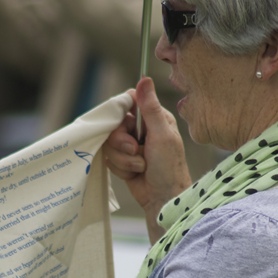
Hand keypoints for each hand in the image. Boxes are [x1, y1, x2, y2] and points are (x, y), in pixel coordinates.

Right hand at [104, 77, 190, 239]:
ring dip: (123, 158)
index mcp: (154, 117)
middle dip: (122, 142)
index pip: (128, 101)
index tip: (126, 124)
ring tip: (140, 167)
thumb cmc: (168, 168)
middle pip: (114, 123)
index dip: (122, 112)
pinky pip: (109, 158)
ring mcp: (131, 145)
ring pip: (109, 143)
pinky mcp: (122, 160)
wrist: (162, 199)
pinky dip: (121, 168)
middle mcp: (141, 129)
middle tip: (136, 150)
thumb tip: (144, 78)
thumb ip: (150, 108)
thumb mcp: (161, 135)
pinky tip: (134, 174)